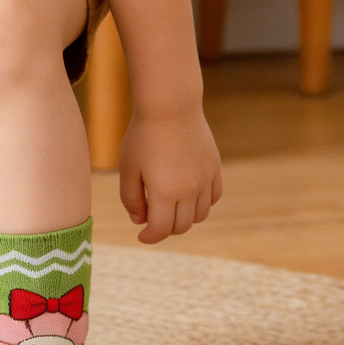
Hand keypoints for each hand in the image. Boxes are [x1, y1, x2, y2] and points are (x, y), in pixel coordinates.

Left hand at [118, 106, 221, 243]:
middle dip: (165, 228)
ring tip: (168, 206)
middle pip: (181, 226)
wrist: (170, 107)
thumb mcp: (128, 168)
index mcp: (165, 192)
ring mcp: (206, 179)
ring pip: (200, 215)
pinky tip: (186, 196)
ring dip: (183, 218)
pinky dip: (201, 203)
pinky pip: (213, 197)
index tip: (142, 237)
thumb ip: (131, 199)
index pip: (161, 229)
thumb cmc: (143, 136)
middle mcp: (190, 190)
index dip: (150, 237)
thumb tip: (140, 221)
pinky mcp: (215, 168)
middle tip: (151, 218)